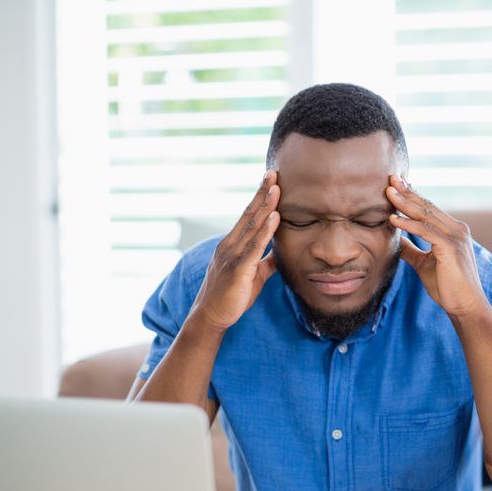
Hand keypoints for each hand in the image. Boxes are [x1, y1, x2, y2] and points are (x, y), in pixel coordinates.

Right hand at [190, 171, 281, 331]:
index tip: (271, 181)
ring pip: (251, 226)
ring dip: (265, 206)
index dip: (260, 198)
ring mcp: (232, 255)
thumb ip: (266, 263)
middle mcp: (230, 245)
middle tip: (273, 173)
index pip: (249, 216)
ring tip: (276, 188)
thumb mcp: (254, 276)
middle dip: (262, 193)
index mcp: (233, 244)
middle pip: (249, 214)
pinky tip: (274, 218)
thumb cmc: (231, 297)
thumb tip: (280, 255)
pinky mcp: (237, 269)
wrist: (211, 317)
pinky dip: (265, 231)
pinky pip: (253, 247)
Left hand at [385, 174, 490, 319]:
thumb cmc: (448, 287)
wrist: (465, 306)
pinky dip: (408, 224)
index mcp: (453, 231)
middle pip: (427, 206)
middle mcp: (457, 229)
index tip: (396, 185)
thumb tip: (396, 241)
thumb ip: (412, 250)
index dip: (412, 195)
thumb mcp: (424, 264)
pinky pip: (425, 231)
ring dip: (404, 203)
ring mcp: (456, 237)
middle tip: (391, 178)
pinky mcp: (451, 247)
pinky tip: (393, 219)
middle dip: (408, 192)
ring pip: (425, 215)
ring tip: (388, 193)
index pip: (429, 208)